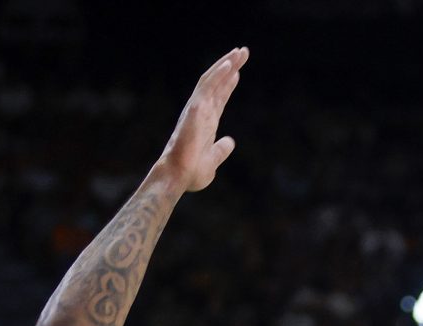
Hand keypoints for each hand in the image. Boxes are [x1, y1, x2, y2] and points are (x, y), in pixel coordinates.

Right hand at [157, 47, 247, 192]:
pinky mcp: (195, 110)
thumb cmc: (191, 173)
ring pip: (212, 80)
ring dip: (226, 64)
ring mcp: (197, 109)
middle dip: (231, 67)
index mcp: (206, 123)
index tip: (237, 72)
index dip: (228, 84)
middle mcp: (201, 112)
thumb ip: (221, 150)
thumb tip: (230, 142)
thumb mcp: (213, 161)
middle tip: (243, 52)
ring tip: (240, 52)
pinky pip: (207, 88)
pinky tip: (230, 65)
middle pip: (217, 84)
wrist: (178, 177)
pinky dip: (218, 75)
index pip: (219, 98)